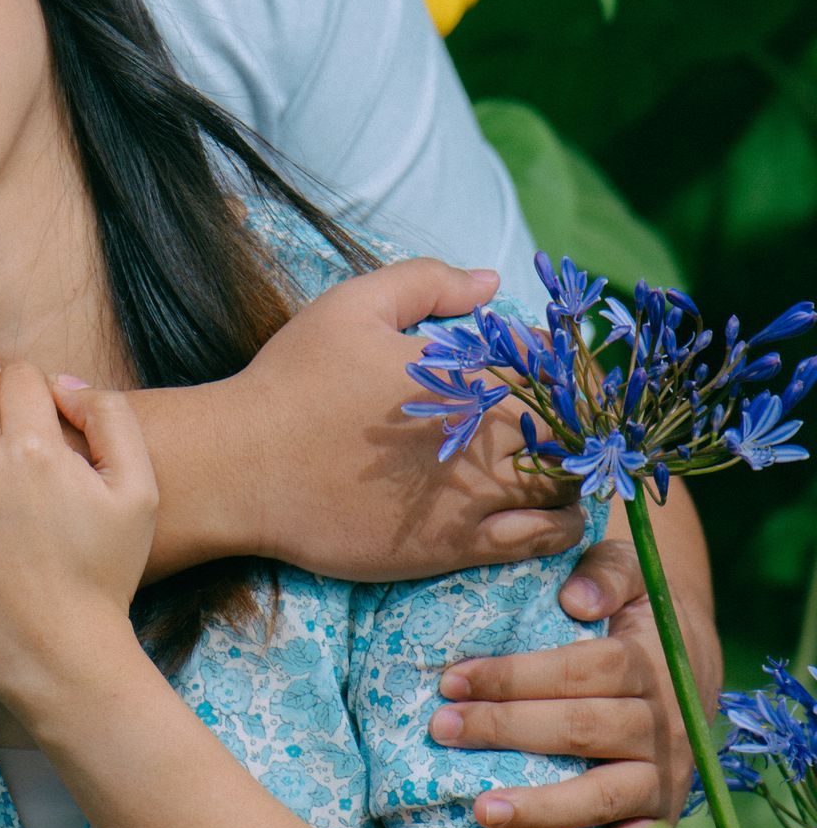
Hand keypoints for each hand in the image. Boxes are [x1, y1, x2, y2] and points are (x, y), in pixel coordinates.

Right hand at [180, 261, 585, 581]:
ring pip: (567, 487)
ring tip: (560, 462)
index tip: (555, 364)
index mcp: (466, 375)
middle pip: (576, 431)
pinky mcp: (455, 547)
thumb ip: (428, 283)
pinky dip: (558, 523)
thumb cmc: (294, 379)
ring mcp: (473, 498)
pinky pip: (538, 540)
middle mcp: (482, 439)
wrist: (244, 467)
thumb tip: (491, 280)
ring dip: (575, 472)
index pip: (557, 365)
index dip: (568, 363)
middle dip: (581, 420)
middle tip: (567, 416)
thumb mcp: (352, 305)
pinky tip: (549, 511)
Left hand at [428, 536, 697, 827]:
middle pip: (580, 730)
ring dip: (542, 805)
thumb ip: (604, 574)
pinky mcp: (663, 815)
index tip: (451, 681)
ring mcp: (666, 775)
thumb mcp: (626, 575)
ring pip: (603, 795)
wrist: (689, 666)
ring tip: (480, 809)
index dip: (513, 676)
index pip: (577, 670)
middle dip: (506, 730)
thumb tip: (575, 599)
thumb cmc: (630, 613)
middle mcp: (663, 724)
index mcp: (647, 662)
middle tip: (442, 731)